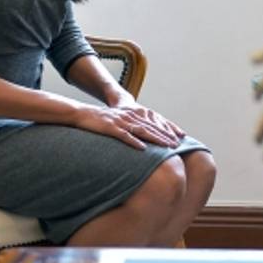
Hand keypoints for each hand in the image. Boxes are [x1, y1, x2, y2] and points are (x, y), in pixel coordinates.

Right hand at [71, 102, 185, 149]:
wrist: (83, 114)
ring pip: (142, 131)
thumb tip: (143, 140)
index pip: (154, 123)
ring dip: (156, 139)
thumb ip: (131, 128)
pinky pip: (124, 136)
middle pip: (151, 128)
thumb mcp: (120, 122)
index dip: (167, 130)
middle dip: (165, 136)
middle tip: (177, 145)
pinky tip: (143, 148)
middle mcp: (130, 117)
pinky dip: (134, 142)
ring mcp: (121, 122)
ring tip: (167, 147)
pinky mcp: (111, 128)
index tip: (179, 137)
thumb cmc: (102, 121)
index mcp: (133, 116)